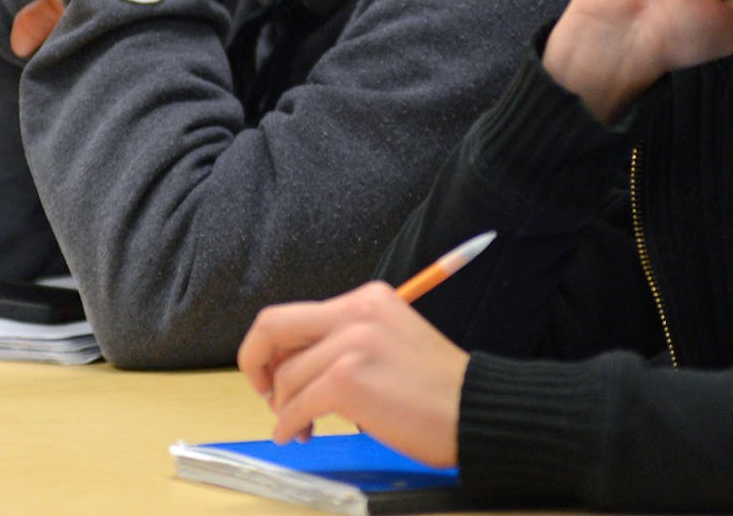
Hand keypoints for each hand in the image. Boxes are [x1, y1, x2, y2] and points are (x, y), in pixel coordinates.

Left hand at [237, 283, 467, 468]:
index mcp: (367, 299)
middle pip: (272, 328)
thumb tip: (292, 366)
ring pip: (286, 377)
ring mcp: (350, 345)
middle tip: (264, 392)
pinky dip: (289, 424)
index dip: (272, 347)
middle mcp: (355, 313)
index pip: (294, 314)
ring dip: (284, 407)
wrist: (477, 410)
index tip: (273, 372)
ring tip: (300, 425)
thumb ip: (345, 342)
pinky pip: (297, 405)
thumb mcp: (390, 341)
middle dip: (255, 364)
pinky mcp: (348, 381)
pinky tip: (297, 434)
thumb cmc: (438, 390)